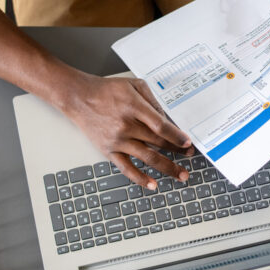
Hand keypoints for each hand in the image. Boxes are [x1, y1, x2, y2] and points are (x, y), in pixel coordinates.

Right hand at [58, 73, 193, 188]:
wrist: (78, 97)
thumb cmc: (106, 90)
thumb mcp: (134, 85)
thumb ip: (152, 100)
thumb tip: (167, 118)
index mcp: (134, 107)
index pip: (161, 126)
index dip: (177, 136)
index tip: (188, 143)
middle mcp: (126, 125)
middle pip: (158, 142)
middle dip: (177, 151)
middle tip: (190, 156)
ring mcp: (117, 140)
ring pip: (148, 157)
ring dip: (167, 168)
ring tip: (181, 175)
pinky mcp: (108, 150)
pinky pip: (126, 168)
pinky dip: (140, 178)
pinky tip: (152, 185)